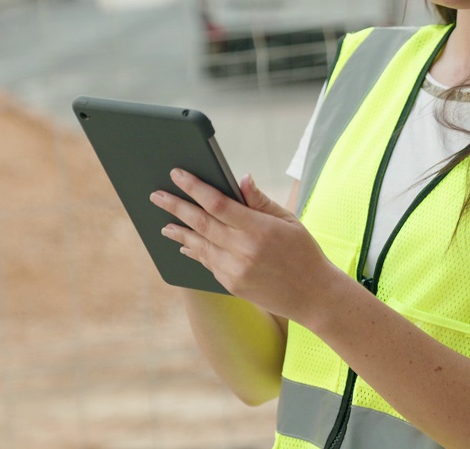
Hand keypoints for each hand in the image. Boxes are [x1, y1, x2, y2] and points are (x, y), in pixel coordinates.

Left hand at [151, 169, 342, 322]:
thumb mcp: (288, 220)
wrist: (313, 295)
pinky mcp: (232, 285)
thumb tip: (241, 179)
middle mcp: (243, 250)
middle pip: (201, 223)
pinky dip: (194, 251)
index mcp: (259, 229)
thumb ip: (260, 201)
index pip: (218, 203)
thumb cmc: (303, 252)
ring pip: (198, 245)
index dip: (194, 187)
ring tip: (164, 223)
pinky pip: (207, 263)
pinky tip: (185, 244)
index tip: (177, 174)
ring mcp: (235, 270)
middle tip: (156, 196)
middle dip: (176, 207)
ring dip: (179, 232)